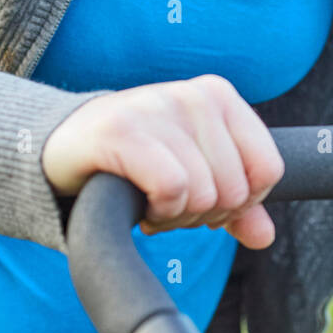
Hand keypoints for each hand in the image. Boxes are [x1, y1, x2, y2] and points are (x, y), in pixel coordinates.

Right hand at [40, 75, 283, 248]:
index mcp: (219, 96)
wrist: (64, 146)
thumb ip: (235, 203)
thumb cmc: (136, 158)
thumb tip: (264, 236)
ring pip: (205, 193)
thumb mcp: (194, 172)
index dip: (242, 202)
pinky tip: (142, 205)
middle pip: (235, 189)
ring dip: (177, 216)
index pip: (268, 168)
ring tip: (153, 202)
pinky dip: (159, 211)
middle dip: (204, 213)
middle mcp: (194, 95)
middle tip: (171, 202)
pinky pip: (172, 189)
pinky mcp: (123, 132)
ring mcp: (158, 108)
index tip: (207, 198)